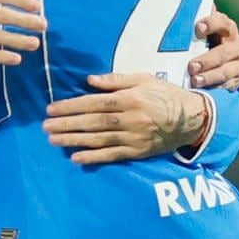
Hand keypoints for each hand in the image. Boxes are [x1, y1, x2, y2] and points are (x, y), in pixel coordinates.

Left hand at [45, 73, 211, 164]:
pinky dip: (94, 158)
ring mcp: (135, 137)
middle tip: (45, 126)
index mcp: (130, 98)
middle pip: (94, 122)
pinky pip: (113, 155)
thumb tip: (89, 80)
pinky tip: (77, 158)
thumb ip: (116, 79)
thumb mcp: (144, 79)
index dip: (71, 106)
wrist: (193, 118)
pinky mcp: (139, 151)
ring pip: (100, 139)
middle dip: (67, 124)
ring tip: (53, 140)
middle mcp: (131, 118)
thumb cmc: (165, 95)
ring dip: (74, 140)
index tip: (51, 109)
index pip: (94, 102)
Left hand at [187, 10, 238, 89]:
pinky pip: (229, 84)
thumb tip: (172, 8)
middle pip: (227, 50)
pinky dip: (216, 87)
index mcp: (226, 27)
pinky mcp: (237, 78)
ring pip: (229, 70)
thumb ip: (189, 23)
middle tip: (191, 66)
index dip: (212, 24)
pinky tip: (204, 89)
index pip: (223, 22)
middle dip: (209, 59)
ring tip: (195, 81)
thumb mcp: (195, 31)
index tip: (198, 28)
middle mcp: (237, 44)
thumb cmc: (199, 40)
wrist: (214, 58)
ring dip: (212, 76)